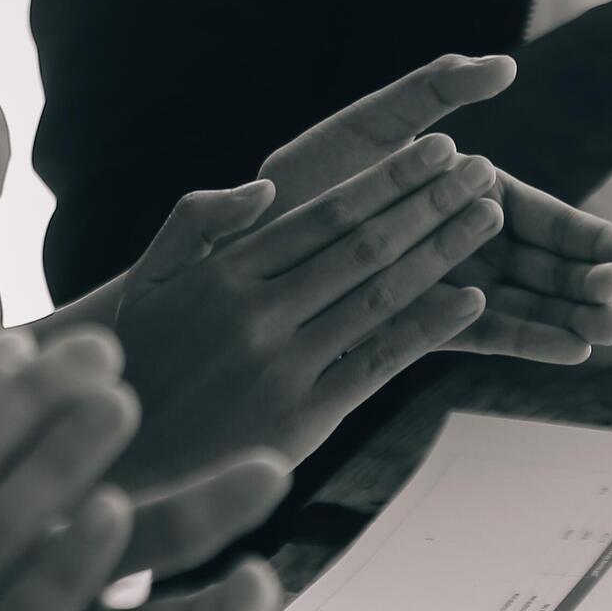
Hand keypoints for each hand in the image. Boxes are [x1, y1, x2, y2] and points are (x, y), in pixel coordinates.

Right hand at [72, 138, 505, 487]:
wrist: (124, 463)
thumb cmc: (139, 363)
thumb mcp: (146, 283)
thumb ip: (194, 222)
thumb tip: (265, 188)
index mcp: (224, 275)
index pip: (325, 213)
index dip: (389, 178)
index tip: (436, 147)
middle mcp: (257, 315)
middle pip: (363, 245)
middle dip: (430, 202)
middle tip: (482, 168)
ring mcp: (284, 366)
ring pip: (381, 296)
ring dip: (443, 251)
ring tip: (487, 215)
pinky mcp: (304, 416)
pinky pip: (379, 362)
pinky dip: (428, 327)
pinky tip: (471, 299)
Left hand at [259, 53, 611, 363]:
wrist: (249, 236)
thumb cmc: (306, 172)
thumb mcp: (372, 121)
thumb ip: (434, 88)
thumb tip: (504, 65)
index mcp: (467, 192)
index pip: (547, 218)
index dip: (592, 236)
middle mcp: (465, 242)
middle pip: (546, 267)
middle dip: (588, 284)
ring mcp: (445, 285)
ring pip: (523, 304)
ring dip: (568, 318)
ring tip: (608, 333)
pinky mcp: (417, 323)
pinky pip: (480, 334)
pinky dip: (525, 341)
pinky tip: (567, 351)